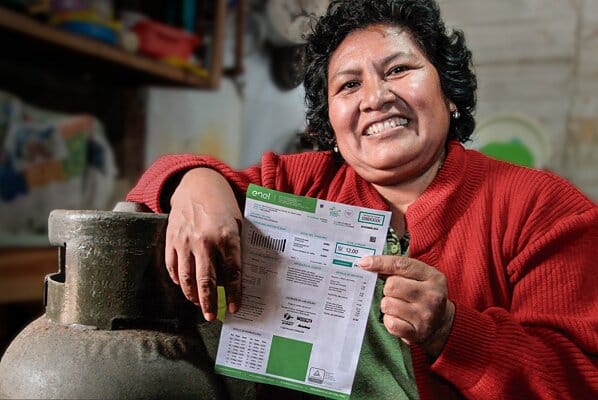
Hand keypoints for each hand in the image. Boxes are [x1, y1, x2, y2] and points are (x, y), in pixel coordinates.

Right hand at [166, 168, 242, 320]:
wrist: (196, 185)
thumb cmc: (222, 206)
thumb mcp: (238, 223)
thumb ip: (238, 247)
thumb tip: (240, 277)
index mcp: (227, 237)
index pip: (232, 273)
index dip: (234, 293)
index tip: (235, 307)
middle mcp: (205, 241)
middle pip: (207, 281)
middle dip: (209, 302)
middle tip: (212, 316)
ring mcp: (185, 241)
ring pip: (187, 278)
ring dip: (192, 295)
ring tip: (198, 304)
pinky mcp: (171, 240)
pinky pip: (172, 267)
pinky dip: (178, 280)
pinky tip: (185, 287)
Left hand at [358, 255, 454, 357]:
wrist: (442, 324)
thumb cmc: (424, 295)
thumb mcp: (420, 277)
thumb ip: (399, 269)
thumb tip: (368, 264)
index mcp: (433, 277)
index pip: (401, 265)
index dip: (380, 262)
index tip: (363, 263)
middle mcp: (432, 296)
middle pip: (391, 285)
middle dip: (387, 289)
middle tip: (395, 293)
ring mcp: (425, 316)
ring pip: (387, 304)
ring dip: (387, 305)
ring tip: (398, 307)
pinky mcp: (417, 333)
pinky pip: (390, 323)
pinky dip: (389, 320)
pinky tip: (398, 319)